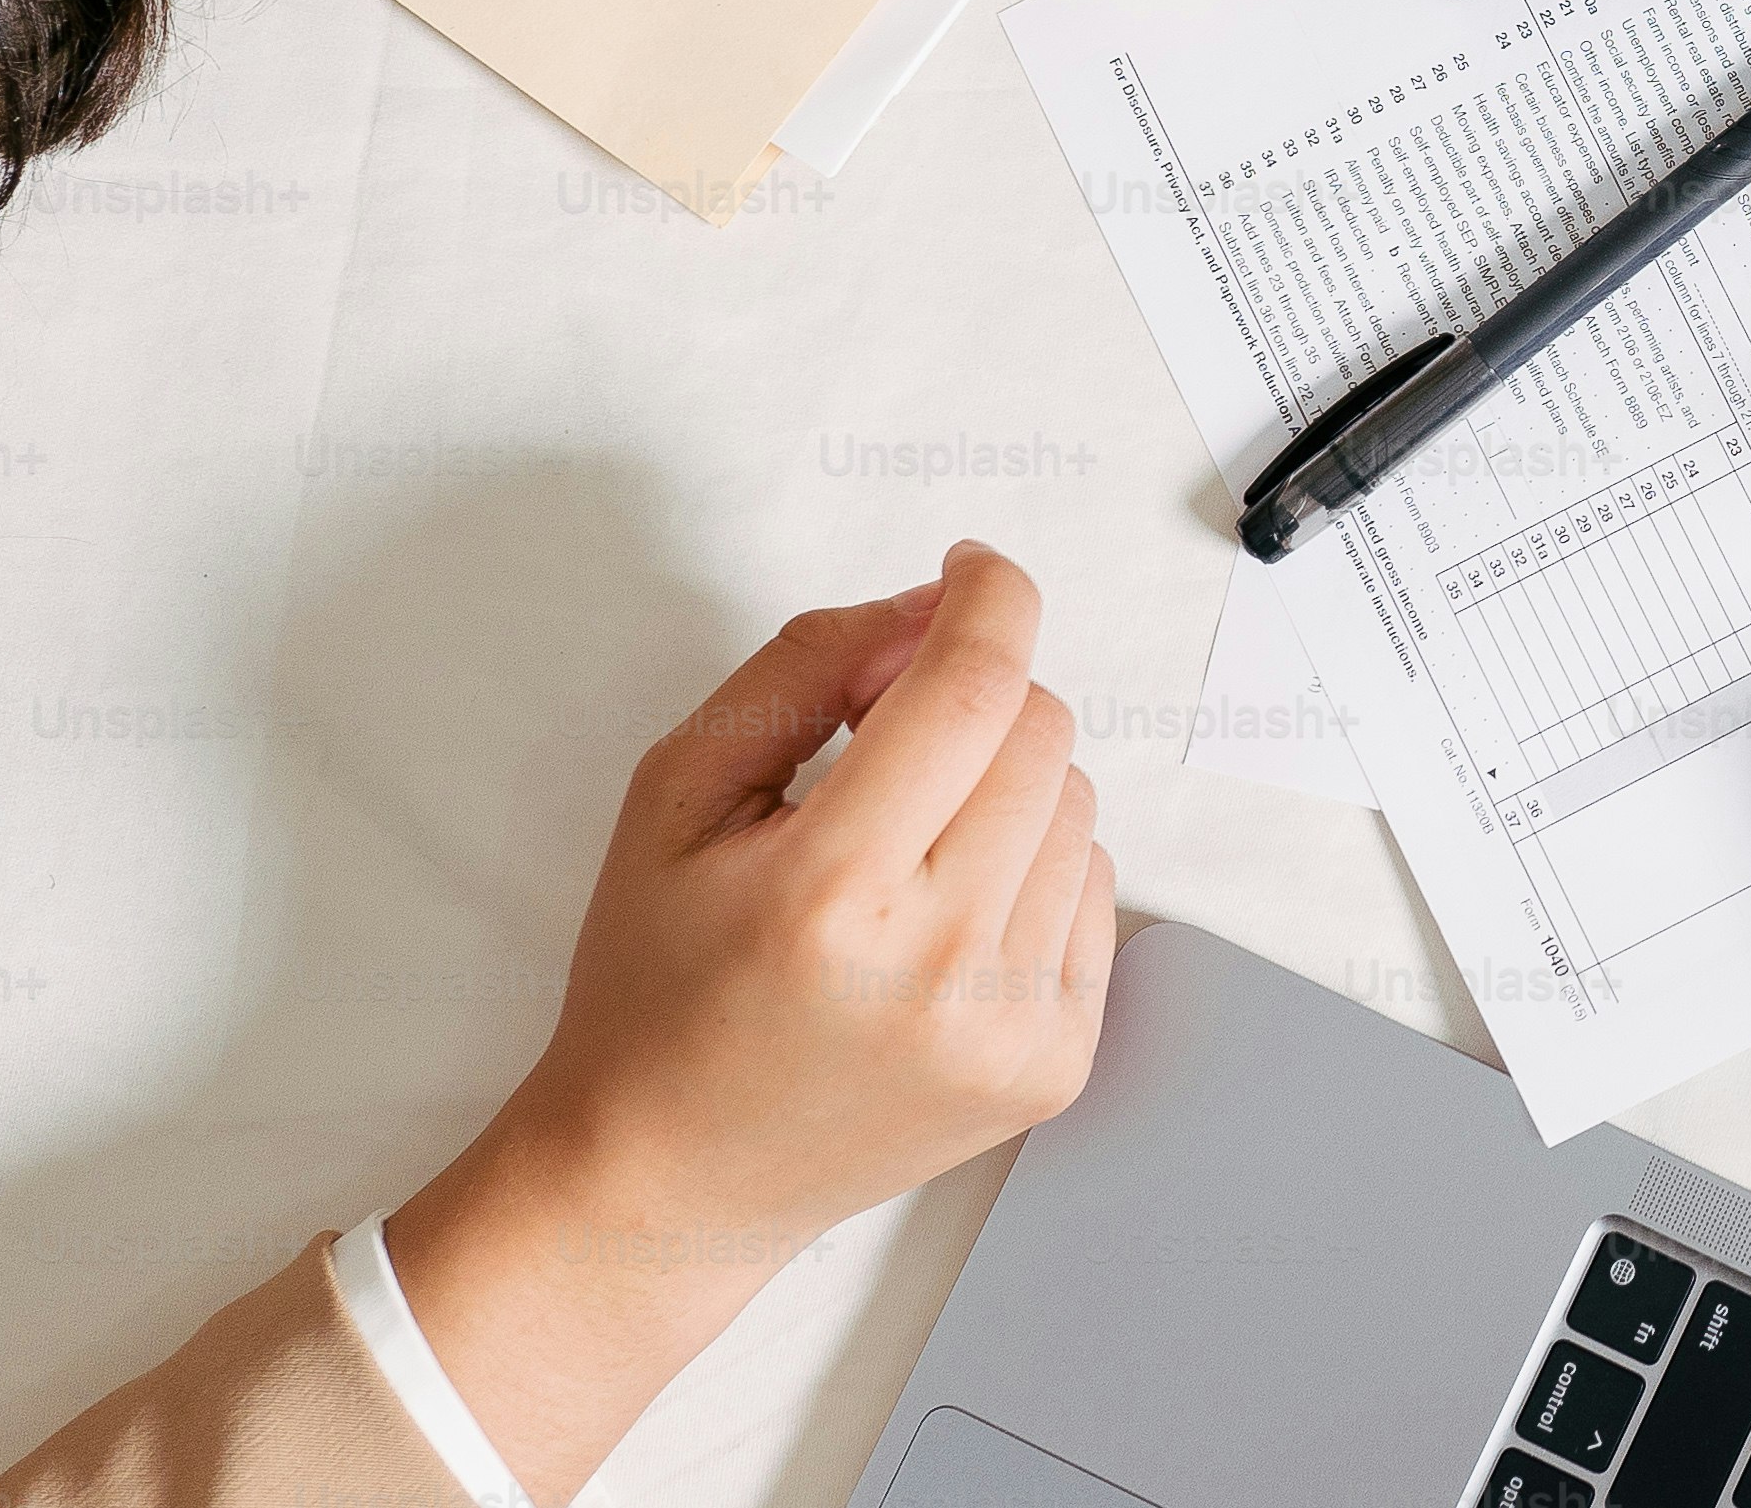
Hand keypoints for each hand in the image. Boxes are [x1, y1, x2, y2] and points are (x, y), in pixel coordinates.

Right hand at [382, 546, 1115, 1498]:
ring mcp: (1010, 1026)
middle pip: (1040, 734)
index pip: (973, 690)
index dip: (989, 600)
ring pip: (1078, 806)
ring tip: (904, 857)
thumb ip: (804, 670)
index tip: (972, 570)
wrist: (665, 1181)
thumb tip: (932, 610)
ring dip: (1007, 792)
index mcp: (832, 892)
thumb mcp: (676, 797)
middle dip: (976, 701)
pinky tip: (939, 925)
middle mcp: (938, 964)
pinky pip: (1094, 893)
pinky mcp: (1056, 1066)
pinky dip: (1030, 875)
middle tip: (890, 743)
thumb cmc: (656, 983)